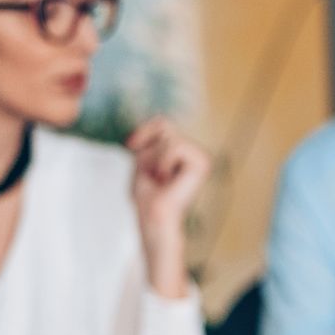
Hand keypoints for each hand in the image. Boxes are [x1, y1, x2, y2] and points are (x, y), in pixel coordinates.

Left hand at [125, 117, 209, 299]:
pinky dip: (163, 162)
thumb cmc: (147, 196)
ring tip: (161, 179)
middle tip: (153, 174)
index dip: (143, 130)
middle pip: (165, 125)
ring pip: (169, 136)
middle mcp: (197, 153)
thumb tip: (159, 117)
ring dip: (154, 159)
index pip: (162, 121)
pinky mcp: (203, 164)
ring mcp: (202, 158)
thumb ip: (151, 138)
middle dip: (149, 149)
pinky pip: (174, 146)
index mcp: (185, 152)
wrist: (153, 217)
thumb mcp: (144, 159)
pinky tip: (167, 180)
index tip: (131, 146)